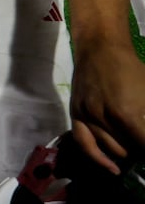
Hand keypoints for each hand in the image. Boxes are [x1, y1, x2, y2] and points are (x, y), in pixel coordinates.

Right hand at [70, 39, 144, 173]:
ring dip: (125, 155)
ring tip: (136, 154)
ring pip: (109, 150)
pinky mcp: (77, 115)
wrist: (100, 47)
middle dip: (140, 153)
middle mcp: (104, 119)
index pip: (143, 145)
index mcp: (127, 114)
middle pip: (128, 152)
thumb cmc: (131, 67)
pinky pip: (84, 143)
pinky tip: (111, 168)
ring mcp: (87, 117)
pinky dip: (98, 159)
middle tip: (143, 146)